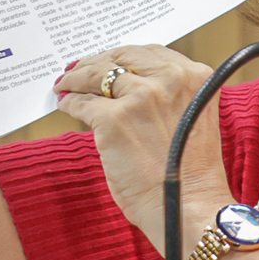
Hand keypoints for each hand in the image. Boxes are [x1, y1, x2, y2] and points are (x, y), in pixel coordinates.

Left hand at [53, 46, 230, 255]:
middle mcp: (169, 79)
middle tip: (78, 69)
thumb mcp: (190, 118)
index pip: (148, 52)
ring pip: (96, 75)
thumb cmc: (188, 174)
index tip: (108, 60)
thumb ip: (167, 96)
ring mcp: (140, 96)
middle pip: (120, 57)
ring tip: (64, 85)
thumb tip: (125, 86)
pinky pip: (82, 103)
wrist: (186, 207)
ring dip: (76, 78)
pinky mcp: (113, 119)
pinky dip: (70, 103)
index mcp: (194, 76)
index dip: (123, 56)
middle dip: (96, 62)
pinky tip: (66, 105)